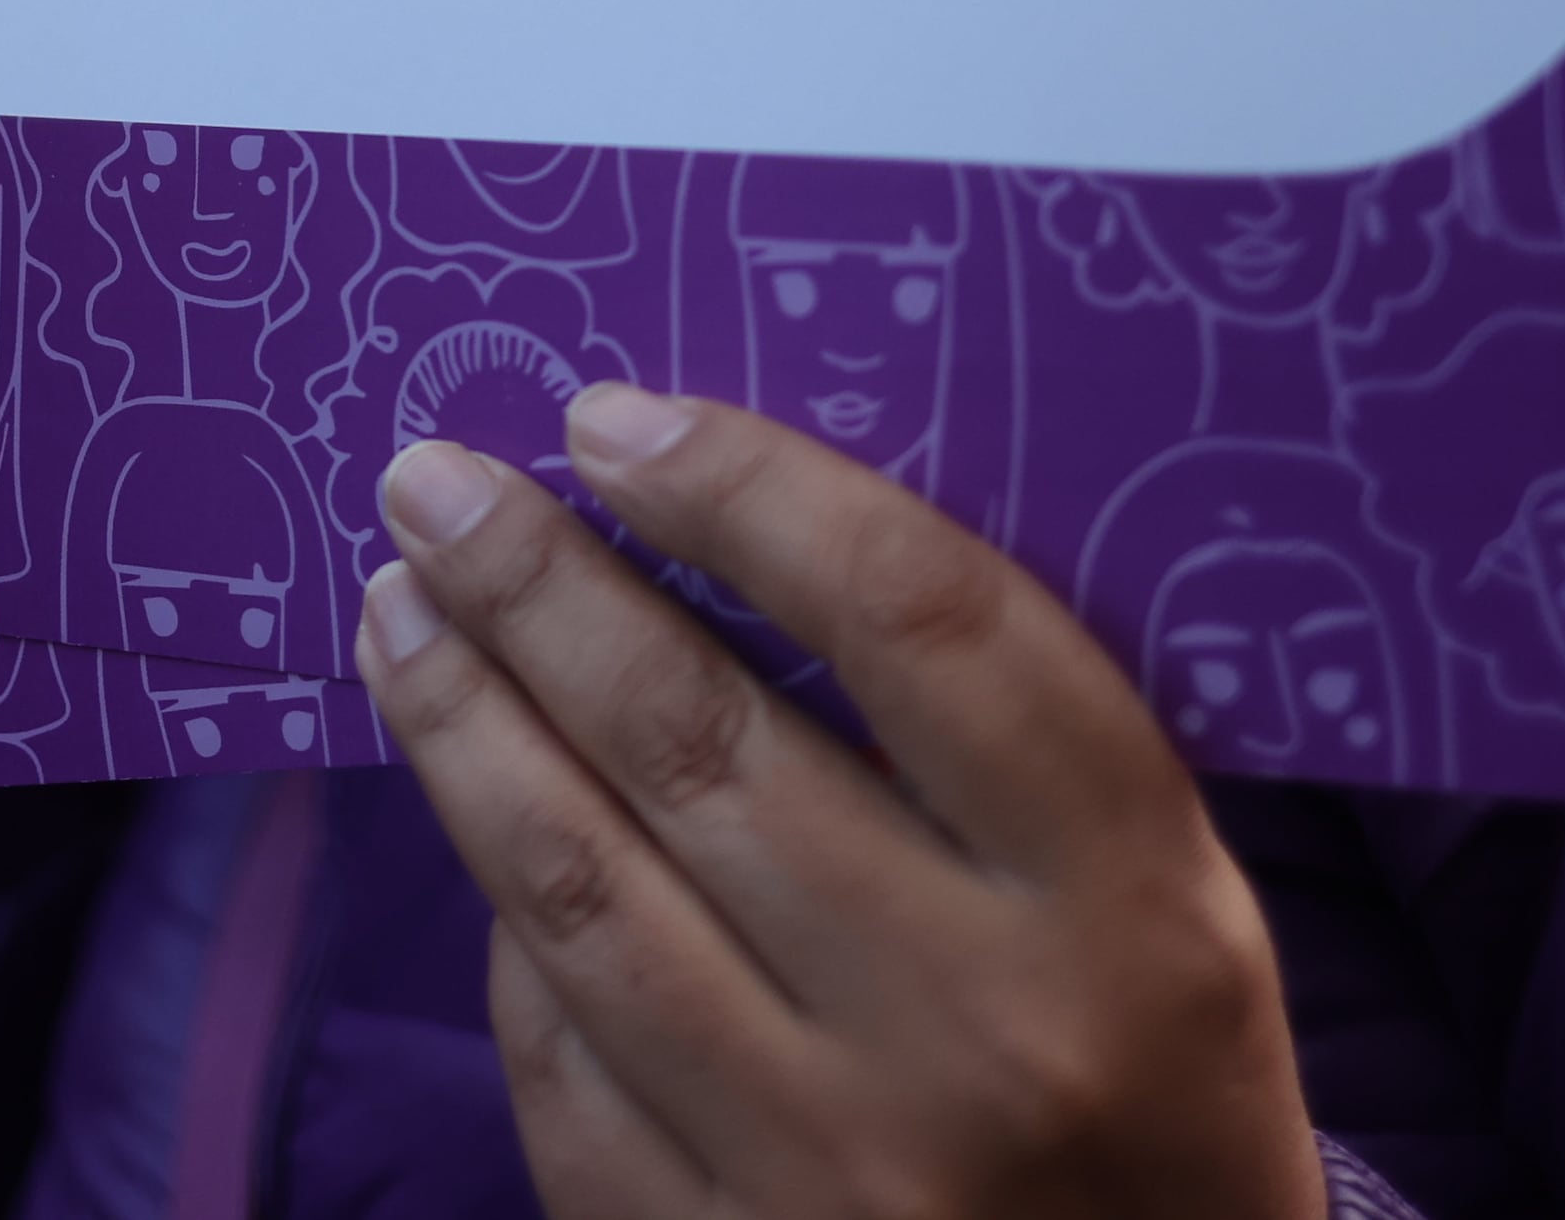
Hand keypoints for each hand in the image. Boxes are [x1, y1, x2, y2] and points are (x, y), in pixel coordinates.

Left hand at [353, 387, 1319, 1219]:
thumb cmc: (1156, 1083)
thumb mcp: (1166, 899)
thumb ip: (1000, 739)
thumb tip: (732, 529)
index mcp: (1132, 908)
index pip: (922, 627)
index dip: (750, 496)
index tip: (613, 420)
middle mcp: (978, 1034)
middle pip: (704, 746)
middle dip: (537, 589)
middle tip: (433, 484)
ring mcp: (834, 1168)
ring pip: (585, 893)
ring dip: (465, 726)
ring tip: (399, 610)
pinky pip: (559, 1058)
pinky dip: (505, 928)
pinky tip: (474, 821)